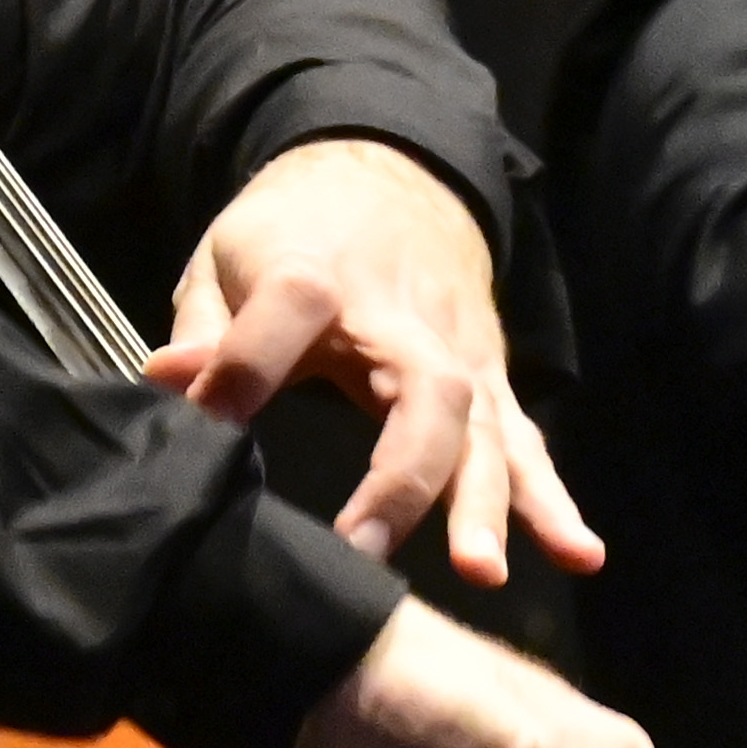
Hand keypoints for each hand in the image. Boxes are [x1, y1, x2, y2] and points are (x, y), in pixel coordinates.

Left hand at [146, 139, 596, 589]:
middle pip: (423, 391)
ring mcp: (459, 353)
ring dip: (486, 504)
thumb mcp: (228, 258)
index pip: (291, 312)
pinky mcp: (490, 380)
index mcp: (320, 274)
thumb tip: (167, 384)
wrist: (391, 175)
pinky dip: (553, 502)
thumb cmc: (296, 232)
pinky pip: (525, 444)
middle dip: (400, 475)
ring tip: (482, 571)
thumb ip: (206, 332)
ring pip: (484, 429)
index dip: (244, 368)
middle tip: (365, 548)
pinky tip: (579, 555)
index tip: (209, 425)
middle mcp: (404, 319)